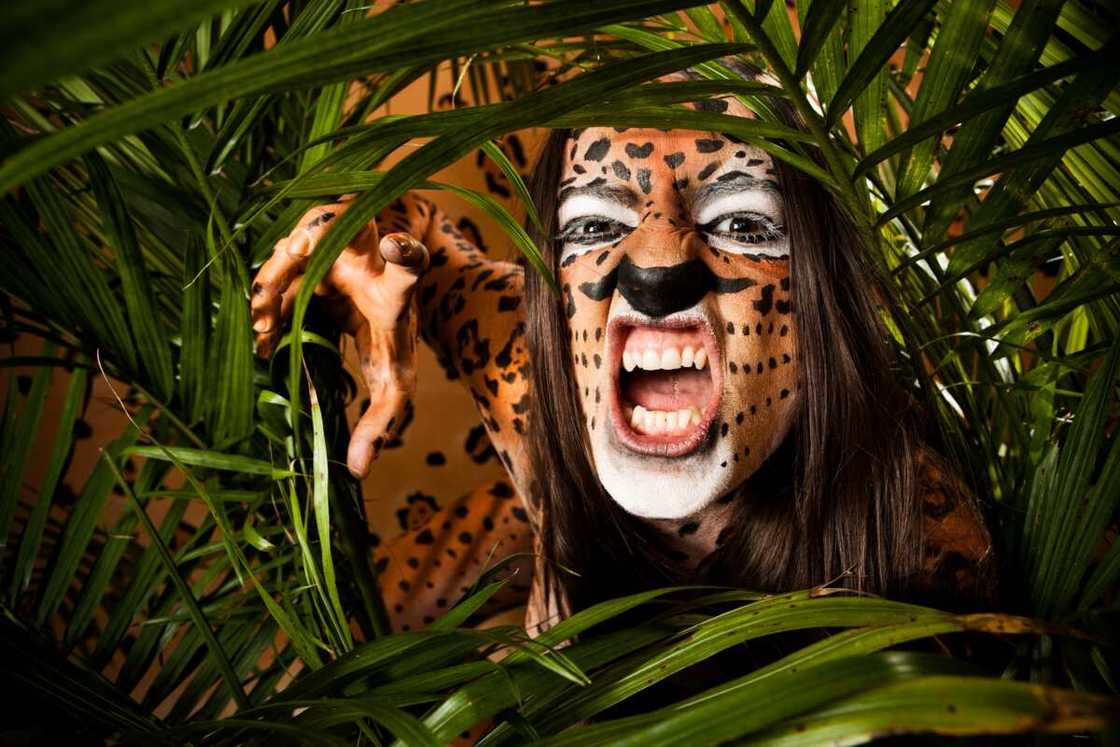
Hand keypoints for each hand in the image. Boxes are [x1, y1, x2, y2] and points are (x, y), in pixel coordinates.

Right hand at [250, 202, 428, 477]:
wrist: (377, 286)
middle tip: (294, 265)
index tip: (398, 247)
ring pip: (296, 249)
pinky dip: (265, 296)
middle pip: (340, 226)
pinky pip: (279, 262)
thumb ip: (382, 421)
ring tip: (264, 338)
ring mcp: (333, 240)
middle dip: (319, 236)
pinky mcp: (306, 239)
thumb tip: (358, 472)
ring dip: (273, 290)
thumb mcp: (395, 380)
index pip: (409, 262)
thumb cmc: (389, 336)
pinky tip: (261, 336)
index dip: (404, 254)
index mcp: (397, 287)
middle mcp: (365, 252)